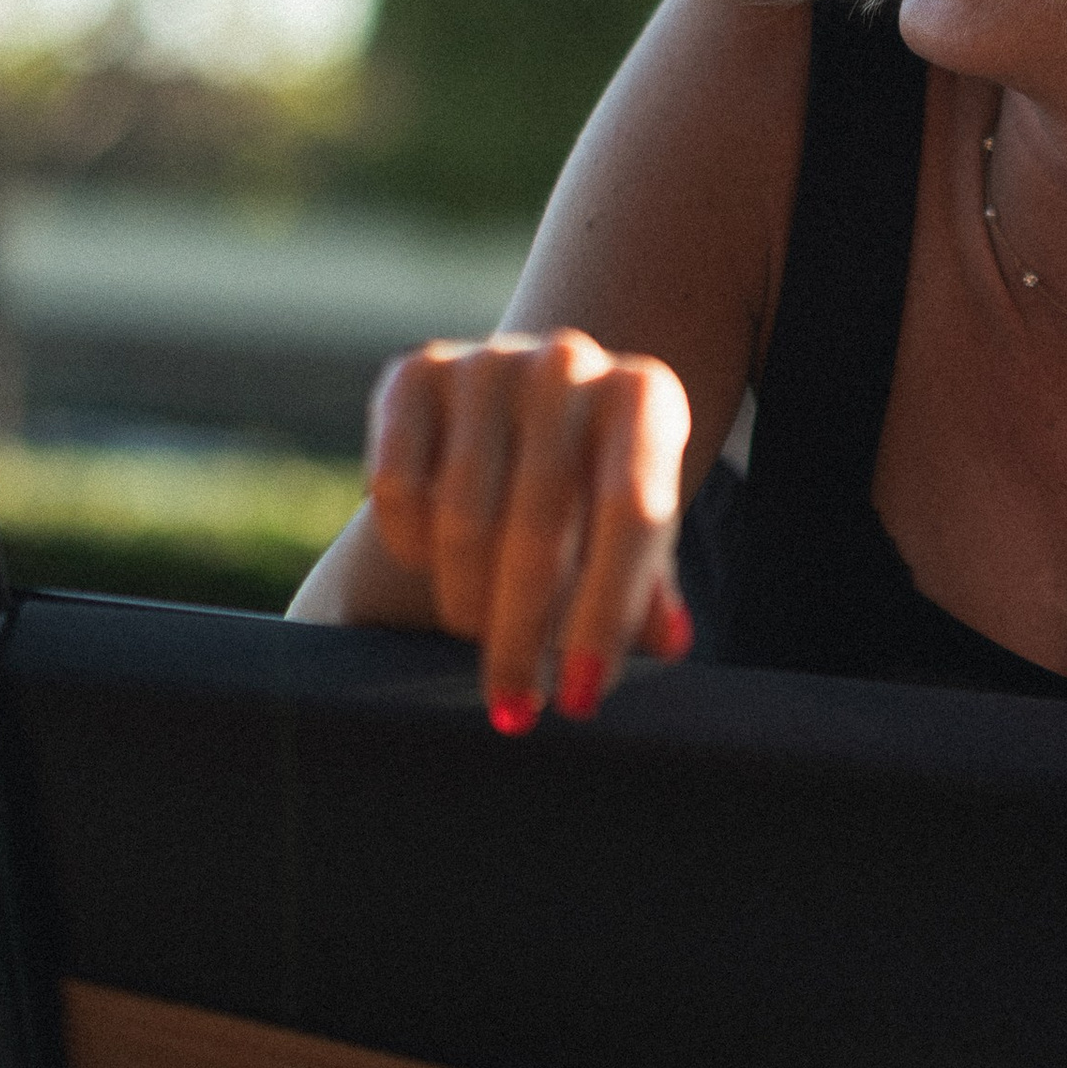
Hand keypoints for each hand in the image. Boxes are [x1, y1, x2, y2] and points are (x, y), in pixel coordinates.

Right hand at [363, 332, 693, 728]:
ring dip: (467, 600)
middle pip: (544, 524)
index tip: (581, 698)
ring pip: (465, 515)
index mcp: (646, 397)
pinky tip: (431, 563)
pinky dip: (410, 544)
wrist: (520, 421)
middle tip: (515, 707)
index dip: (607, 614)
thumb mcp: (630, 537)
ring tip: (476, 632)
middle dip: (524, 633)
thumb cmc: (593, 499)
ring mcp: (489, 360)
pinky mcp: (414, 371)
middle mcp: (571, 362)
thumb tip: (668, 640)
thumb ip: (649, 588)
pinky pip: (398, 485)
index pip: (634, 515)